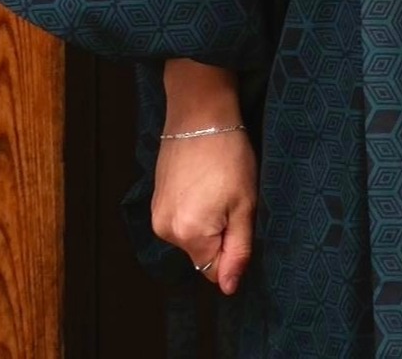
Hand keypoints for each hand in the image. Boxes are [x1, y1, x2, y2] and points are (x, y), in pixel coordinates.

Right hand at [150, 127, 256, 295]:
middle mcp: (165, 230)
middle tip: (231, 197)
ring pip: (190, 235)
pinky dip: (193, 207)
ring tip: (216, 185)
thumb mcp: (245, 204)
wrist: (200, 114)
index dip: (233, 248)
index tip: (240, 217)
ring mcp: (156, 214)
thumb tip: (228, 288)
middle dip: (220, 233)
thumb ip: (238, 250)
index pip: (213, 269)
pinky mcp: (155, 200)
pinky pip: (179, 218)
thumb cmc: (228, 154)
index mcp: (189, 234)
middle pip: (201, 252)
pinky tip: (203, 181)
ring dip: (206, 220)